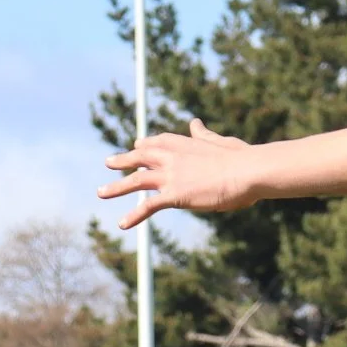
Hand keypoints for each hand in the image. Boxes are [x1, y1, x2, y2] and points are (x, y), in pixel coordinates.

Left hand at [99, 119, 254, 228]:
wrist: (246, 171)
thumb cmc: (240, 158)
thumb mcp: (220, 141)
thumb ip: (203, 135)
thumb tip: (195, 122)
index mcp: (182, 142)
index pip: (156, 142)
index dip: (145, 145)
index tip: (138, 145)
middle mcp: (170, 156)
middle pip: (140, 157)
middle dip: (123, 160)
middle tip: (109, 162)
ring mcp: (169, 176)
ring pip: (135, 180)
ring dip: (116, 187)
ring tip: (101, 193)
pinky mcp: (174, 195)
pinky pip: (147, 206)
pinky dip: (134, 215)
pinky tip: (122, 224)